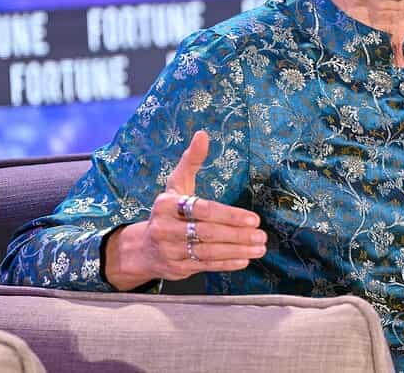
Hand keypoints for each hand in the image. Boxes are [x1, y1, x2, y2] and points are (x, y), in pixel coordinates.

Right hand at [103, 130, 265, 289]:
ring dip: (237, 250)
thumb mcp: (176, 184)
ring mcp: (170, 251)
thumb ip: (192, 161)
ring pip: (209, 252)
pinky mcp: (177, 268)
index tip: (253, 219)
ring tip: (259, 247)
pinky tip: (244, 259)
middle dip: (238, 235)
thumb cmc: (166, 211)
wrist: (143, 248)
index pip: (203, 210)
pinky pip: (206, 266)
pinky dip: (227, 264)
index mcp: (166, 204)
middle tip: (260, 234)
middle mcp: (165, 228)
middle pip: (208, 233)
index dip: (229, 215)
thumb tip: (203, 135)